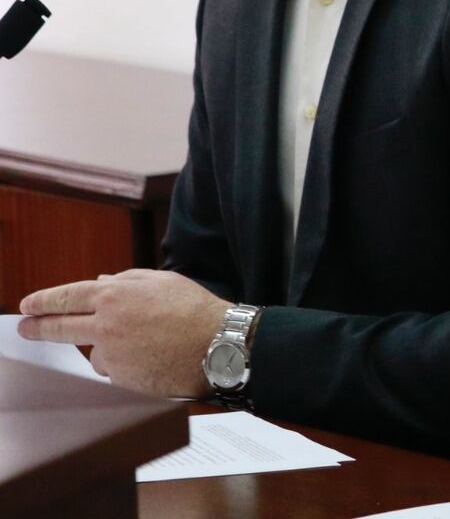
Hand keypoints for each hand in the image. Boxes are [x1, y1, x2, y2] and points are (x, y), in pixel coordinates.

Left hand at [18, 269, 230, 396]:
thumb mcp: (162, 281)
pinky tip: (149, 359)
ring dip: (104, 348)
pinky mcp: (120, 378)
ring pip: (91, 352)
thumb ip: (127, 279)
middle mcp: (106, 324)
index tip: (27, 305)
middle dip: (37, 327)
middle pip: (59, 327)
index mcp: (115, 295)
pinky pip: (113, 371)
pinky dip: (124, 365)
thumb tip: (100, 281)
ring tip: (141, 345)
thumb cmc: (195, 310)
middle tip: (24, 328)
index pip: (66, 297)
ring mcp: (111, 354)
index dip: (43, 301)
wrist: (216, 346)